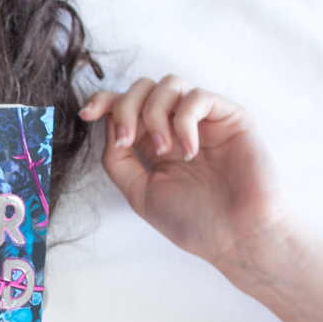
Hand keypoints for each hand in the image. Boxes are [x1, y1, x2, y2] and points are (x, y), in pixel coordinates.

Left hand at [79, 75, 293, 277]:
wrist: (236, 237)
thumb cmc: (192, 221)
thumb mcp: (139, 193)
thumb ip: (117, 160)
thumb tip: (106, 122)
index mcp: (154, 143)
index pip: (125, 106)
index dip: (104, 101)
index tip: (86, 113)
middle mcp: (177, 127)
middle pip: (143, 88)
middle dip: (126, 108)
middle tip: (127, 142)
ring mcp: (204, 120)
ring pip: (169, 83)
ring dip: (155, 114)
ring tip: (163, 151)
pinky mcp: (231, 117)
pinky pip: (198, 97)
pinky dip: (184, 121)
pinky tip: (189, 151)